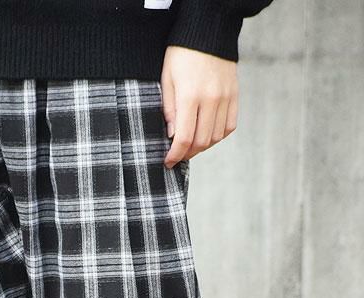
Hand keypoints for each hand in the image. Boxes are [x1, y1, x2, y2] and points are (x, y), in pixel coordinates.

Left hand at [161, 46, 237, 167]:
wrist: (208, 32)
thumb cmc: (182, 55)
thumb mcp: (167, 79)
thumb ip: (169, 109)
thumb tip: (172, 136)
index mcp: (190, 96)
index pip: (184, 138)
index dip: (176, 155)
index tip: (169, 162)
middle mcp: (211, 100)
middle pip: (202, 142)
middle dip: (188, 153)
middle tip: (178, 154)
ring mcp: (225, 98)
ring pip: (216, 137)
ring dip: (203, 146)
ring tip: (191, 144)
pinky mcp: (234, 95)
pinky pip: (230, 126)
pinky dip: (219, 135)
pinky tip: (208, 133)